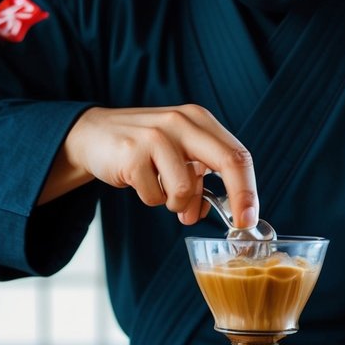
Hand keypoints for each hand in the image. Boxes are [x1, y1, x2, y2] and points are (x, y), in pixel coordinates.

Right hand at [38, 104, 257, 227]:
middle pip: (227, 161)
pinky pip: (154, 196)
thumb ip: (197, 180)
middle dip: (240, 198)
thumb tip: (205, 213)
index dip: (248, 188)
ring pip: (185, 189)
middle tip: (241, 224)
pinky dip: (150, 197)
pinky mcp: (131, 154)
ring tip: (160, 189)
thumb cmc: (143, 147)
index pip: (236, 153)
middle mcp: (181, 122)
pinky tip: (138, 180)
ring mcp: (156, 136)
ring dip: (174, 202)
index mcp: (198, 120)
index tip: (250, 217)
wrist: (93, 134)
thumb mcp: (176, 155)